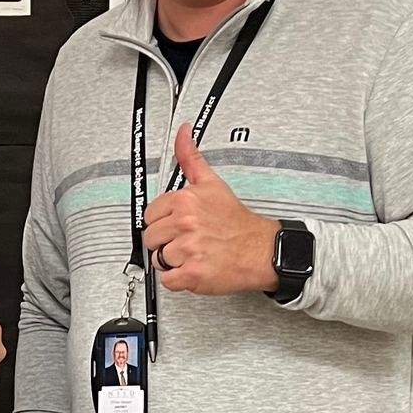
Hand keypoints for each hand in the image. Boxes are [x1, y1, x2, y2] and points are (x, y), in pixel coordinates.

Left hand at [142, 127, 280, 296]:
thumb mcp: (212, 184)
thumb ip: (191, 158)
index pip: (151, 215)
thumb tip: (183, 132)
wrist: (261, 250)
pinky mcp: (192, 274)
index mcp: (185, 201)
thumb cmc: (237, 223)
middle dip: (166, 242)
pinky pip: (168, 280)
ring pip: (159, 260)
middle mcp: (185, 224)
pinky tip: (194, 268)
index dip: (163, 222)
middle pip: (151, 238)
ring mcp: (188, 250)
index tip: (178, 225)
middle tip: (188, 241)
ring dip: (173, 261)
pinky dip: (179, 279)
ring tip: (194, 254)